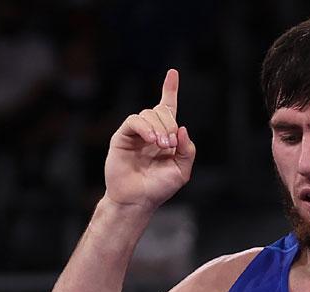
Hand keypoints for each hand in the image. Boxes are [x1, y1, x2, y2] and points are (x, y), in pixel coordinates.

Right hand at [104, 69, 195, 209]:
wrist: (137, 200)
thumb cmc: (158, 188)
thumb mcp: (182, 170)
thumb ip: (187, 149)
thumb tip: (181, 128)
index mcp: (165, 137)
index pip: (168, 107)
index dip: (170, 89)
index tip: (173, 73)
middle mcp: (149, 132)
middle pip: (161, 111)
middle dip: (169, 124)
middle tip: (170, 144)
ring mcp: (135, 134)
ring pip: (149, 114)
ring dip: (159, 127)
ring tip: (161, 146)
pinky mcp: (122, 137)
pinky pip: (134, 121)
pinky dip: (145, 127)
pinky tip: (150, 140)